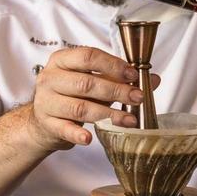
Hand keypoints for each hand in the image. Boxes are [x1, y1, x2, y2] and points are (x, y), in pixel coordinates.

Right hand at [26, 46, 154, 150]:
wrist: (42, 120)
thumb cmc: (71, 95)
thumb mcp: (93, 82)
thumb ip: (119, 79)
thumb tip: (154, 79)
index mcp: (62, 60)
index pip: (88, 56)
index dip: (113, 65)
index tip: (133, 75)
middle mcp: (50, 78)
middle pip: (86, 83)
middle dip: (116, 91)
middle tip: (138, 98)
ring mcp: (46, 102)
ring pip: (79, 107)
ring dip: (108, 114)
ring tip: (130, 120)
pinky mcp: (46, 123)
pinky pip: (63, 129)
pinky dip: (77, 134)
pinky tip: (89, 139)